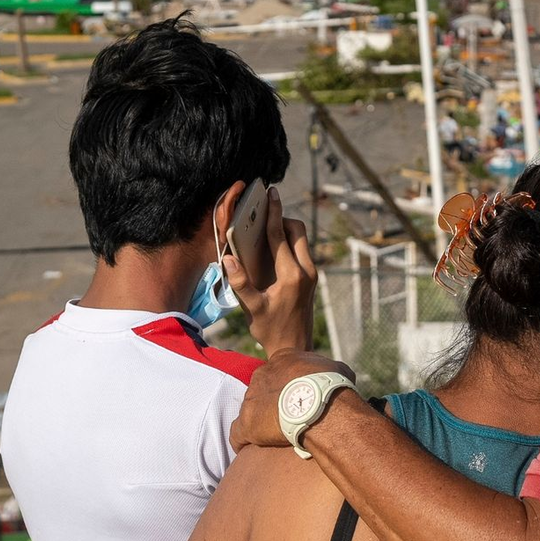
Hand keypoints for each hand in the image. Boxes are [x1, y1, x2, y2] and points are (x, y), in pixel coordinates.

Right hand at [223, 188, 316, 357]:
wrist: (295, 347)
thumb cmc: (271, 330)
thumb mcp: (252, 307)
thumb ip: (240, 282)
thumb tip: (227, 259)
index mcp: (291, 275)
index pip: (281, 235)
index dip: (273, 212)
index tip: (271, 193)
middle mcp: (306, 270)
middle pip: (297, 230)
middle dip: (281, 219)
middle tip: (262, 216)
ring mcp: (312, 274)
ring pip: (302, 239)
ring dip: (286, 231)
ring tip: (266, 231)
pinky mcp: (312, 278)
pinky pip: (302, 250)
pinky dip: (290, 243)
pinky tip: (273, 249)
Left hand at [230, 347, 354, 450]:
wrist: (319, 405)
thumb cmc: (331, 387)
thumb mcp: (336, 370)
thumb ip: (329, 371)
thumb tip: (335, 376)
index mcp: (283, 359)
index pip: (279, 371)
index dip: (287, 386)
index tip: (295, 398)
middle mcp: (262, 374)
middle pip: (262, 389)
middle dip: (271, 403)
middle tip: (286, 417)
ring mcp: (251, 398)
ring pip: (250, 410)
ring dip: (259, 422)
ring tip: (272, 436)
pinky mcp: (246, 423)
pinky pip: (237, 434)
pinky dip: (242, 442)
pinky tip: (250, 449)